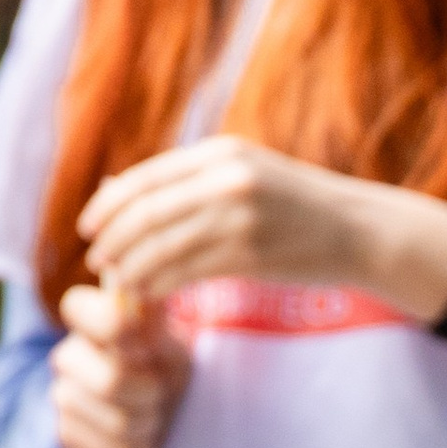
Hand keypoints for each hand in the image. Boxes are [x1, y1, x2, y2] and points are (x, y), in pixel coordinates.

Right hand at [50, 281, 191, 447]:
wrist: (149, 428)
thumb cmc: (163, 376)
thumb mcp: (171, 350)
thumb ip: (155, 330)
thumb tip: (138, 307)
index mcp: (93, 323)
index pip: (77, 307)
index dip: (111, 323)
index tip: (142, 341)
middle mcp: (70, 355)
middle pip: (111, 381)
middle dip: (150, 393)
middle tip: (158, 391)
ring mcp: (63, 395)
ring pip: (119, 421)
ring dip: (149, 422)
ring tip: (148, 413)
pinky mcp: (66, 434)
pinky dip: (141, 446)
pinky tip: (135, 436)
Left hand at [76, 135, 380, 302]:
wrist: (359, 231)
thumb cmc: (295, 206)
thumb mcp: (243, 175)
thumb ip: (189, 181)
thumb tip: (116, 191)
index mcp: (220, 154)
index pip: (144, 179)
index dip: (106, 206)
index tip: (88, 229)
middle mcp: (228, 180)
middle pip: (147, 213)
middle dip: (113, 241)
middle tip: (98, 263)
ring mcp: (242, 218)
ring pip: (163, 247)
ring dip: (133, 269)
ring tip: (121, 283)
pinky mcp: (254, 255)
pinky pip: (189, 273)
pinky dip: (161, 285)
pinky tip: (151, 294)